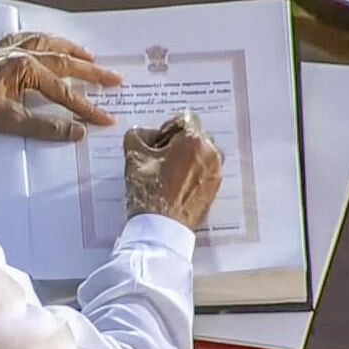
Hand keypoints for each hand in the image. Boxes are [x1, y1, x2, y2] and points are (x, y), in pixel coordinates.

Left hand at [0, 31, 121, 140]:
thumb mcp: (8, 122)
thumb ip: (45, 126)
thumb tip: (76, 131)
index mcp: (24, 67)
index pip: (64, 91)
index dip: (86, 107)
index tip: (104, 119)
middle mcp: (19, 53)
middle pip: (64, 61)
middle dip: (91, 73)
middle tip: (114, 80)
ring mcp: (6, 50)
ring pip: (47, 43)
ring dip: (70, 49)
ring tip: (89, 57)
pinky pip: (25, 40)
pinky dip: (42, 40)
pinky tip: (47, 43)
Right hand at [123, 111, 221, 230]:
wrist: (161, 228)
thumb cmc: (149, 192)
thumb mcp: (133, 157)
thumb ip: (137, 135)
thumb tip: (144, 134)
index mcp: (194, 141)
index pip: (183, 119)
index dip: (166, 128)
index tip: (156, 142)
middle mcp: (211, 155)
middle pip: (194, 137)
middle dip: (177, 143)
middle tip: (158, 157)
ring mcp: (215, 173)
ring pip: (200, 155)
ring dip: (185, 158)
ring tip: (165, 173)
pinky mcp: (214, 190)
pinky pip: (203, 173)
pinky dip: (190, 174)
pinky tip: (173, 186)